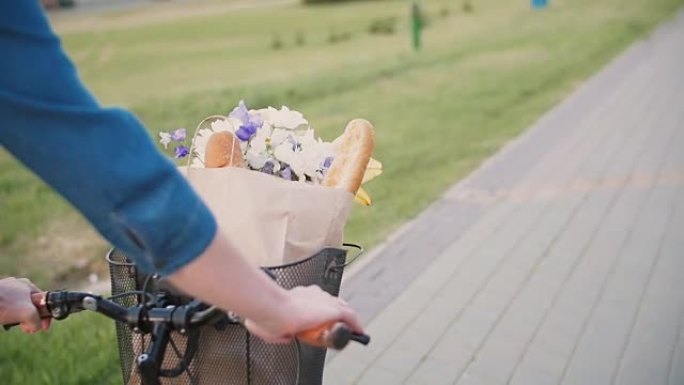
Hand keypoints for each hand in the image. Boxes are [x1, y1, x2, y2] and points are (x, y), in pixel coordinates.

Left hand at [0, 277, 50, 332]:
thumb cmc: (4, 305)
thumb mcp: (29, 314)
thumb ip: (37, 321)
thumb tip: (35, 328)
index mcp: (27, 285)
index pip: (43, 301)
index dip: (46, 316)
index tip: (43, 327)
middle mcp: (16, 286)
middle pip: (30, 305)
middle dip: (31, 319)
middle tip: (27, 328)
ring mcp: (4, 292)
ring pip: (17, 309)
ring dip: (18, 320)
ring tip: (14, 325)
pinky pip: (6, 310)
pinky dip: (7, 318)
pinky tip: (4, 322)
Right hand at [244, 285, 362, 343]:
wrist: (273, 309)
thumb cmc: (268, 315)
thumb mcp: (271, 326)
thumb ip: (280, 332)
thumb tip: (286, 337)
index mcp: (298, 295)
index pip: (315, 302)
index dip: (319, 313)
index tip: (318, 323)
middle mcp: (313, 294)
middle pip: (330, 304)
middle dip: (334, 316)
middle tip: (335, 329)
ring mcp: (324, 301)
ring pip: (341, 309)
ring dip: (345, 321)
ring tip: (349, 331)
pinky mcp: (333, 309)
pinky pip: (350, 317)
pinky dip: (355, 325)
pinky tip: (359, 332)